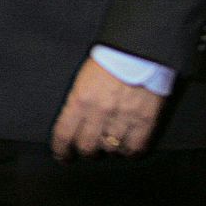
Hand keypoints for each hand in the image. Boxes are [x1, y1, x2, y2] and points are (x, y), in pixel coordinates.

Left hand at [49, 57, 164, 159]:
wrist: (137, 50)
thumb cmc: (108, 60)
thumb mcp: (83, 79)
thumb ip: (78, 102)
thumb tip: (74, 124)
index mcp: (80, 99)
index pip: (64, 134)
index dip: (60, 150)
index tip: (61, 156)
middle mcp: (99, 112)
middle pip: (87, 147)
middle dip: (85, 151)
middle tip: (88, 149)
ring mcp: (123, 118)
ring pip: (110, 150)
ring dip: (108, 150)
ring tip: (109, 144)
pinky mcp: (145, 121)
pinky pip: (135, 148)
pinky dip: (130, 152)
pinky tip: (127, 148)